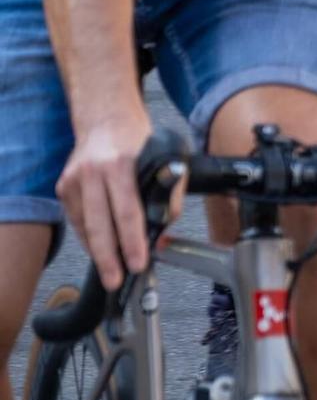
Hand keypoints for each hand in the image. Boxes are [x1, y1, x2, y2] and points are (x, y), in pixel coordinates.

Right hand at [55, 108, 172, 289]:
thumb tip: (164, 229)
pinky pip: (77, 219)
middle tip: (116, 281)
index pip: (127, 212)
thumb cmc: (139, 139)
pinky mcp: (63, 186)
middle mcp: (92, 172)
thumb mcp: (167, 158)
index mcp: (121, 164)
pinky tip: (100, 247)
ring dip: (98, 250)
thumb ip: (170, 194)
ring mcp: (73, 179)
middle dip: (108, 258)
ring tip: (112, 270)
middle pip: (99, 225)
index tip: (138, 264)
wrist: (105, 118)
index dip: (132, 242)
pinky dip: (89, 236)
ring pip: (84, 226)